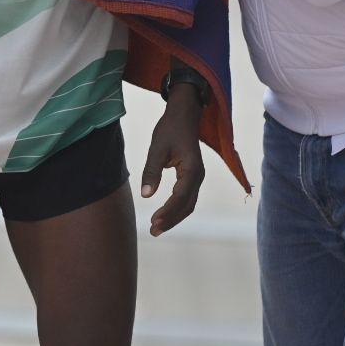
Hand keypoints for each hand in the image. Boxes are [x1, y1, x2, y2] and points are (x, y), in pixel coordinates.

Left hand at [141, 86, 205, 235]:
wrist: (184, 114)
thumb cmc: (170, 129)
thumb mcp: (157, 148)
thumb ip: (152, 171)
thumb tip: (146, 195)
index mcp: (192, 169)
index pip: (180, 197)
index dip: (168, 212)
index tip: (154, 222)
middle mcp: (198, 176)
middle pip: (187, 205)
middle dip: (171, 220)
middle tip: (153, 231)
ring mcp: (197, 176)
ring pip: (188, 204)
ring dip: (174, 217)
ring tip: (156, 227)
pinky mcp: (193, 176)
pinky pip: (187, 197)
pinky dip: (177, 208)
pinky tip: (164, 214)